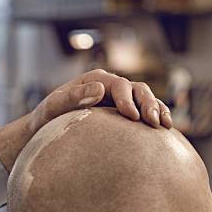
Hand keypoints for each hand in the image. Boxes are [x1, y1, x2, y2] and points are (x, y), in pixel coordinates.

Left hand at [0, 69, 172, 171]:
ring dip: (157, 109)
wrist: (44, 130)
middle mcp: (109, 86)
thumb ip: (72, 97)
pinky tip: (166, 130)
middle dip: (148, 103)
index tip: (131, 116)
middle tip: (152, 122)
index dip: (127, 98)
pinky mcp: (123, 114)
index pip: (118, 85)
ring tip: (163, 126)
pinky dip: (158, 117)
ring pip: (145, 98)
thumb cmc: (46, 119)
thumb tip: (99, 89)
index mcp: (94, 80)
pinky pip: (145, 112)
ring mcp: (118, 99)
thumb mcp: (53, 107)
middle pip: (137, 89)